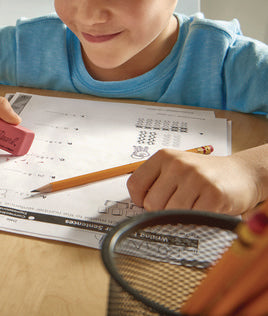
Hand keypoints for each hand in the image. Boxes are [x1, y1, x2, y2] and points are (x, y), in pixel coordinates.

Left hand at [126, 149, 260, 214]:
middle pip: (151, 204)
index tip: (149, 203)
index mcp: (163, 156)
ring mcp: (195, 178)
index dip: (139, 200)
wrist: (241, 173)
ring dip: (181, 216)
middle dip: (162, 211)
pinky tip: (204, 209)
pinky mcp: (213, 194)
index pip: (135, 185)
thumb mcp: (175, 168)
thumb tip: (137, 203)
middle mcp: (177, 165)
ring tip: (192, 205)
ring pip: (170, 213)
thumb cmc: (204, 174)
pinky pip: (192, 218)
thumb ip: (155, 181)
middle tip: (178, 205)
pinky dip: (196, 220)